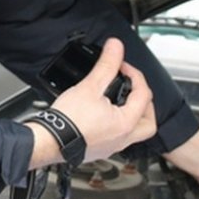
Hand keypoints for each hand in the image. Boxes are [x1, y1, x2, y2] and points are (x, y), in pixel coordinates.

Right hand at [27, 38, 156, 167]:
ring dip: (133, 115)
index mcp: (126, 123)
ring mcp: (112, 147)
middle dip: (145, 102)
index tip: (122, 67)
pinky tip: (105, 116)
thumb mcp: (90, 86)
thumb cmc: (69, 120)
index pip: (143, 95)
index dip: (135, 75)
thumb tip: (115, 48)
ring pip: (134, 133)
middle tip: (134, 89)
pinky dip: (118, 125)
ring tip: (122, 102)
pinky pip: (118, 138)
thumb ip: (106, 65)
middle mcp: (123, 139)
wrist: (50, 141)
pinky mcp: (100, 150)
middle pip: (148, 122)